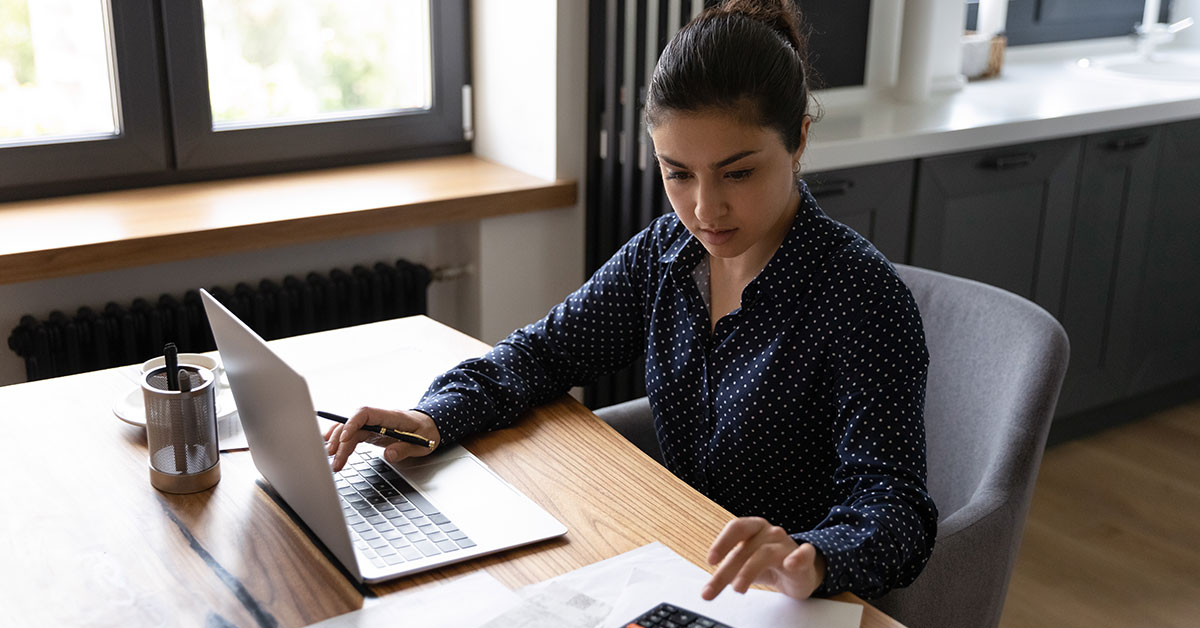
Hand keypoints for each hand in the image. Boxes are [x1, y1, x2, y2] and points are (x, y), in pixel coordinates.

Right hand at [323, 407, 440, 471]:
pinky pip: (353, 435)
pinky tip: (332, 448)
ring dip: (339, 443)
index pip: (365, 413)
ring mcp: (374, 425)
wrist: (431, 426)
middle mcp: (379, 419)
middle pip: (353, 424)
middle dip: (341, 440)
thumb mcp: (422, 443)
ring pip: (350, 430)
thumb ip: (405, 448)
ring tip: (332, 460)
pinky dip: (342, 442)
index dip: (352, 423)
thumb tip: (389, 454)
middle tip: (335, 459)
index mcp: (391, 416)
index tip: (344, 438)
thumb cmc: (427, 431)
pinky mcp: (371, 432)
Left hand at [701, 517, 826, 600]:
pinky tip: (791, 564)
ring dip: (748, 571)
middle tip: (712, 589)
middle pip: (746, 548)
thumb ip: (728, 571)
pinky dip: (798, 557)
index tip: (710, 561)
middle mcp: (770, 532)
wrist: (799, 572)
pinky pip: (804, 553)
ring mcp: (787, 544)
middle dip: (727, 570)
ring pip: (765, 553)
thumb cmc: (767, 564)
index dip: (722, 542)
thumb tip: (709, 587)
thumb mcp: (744, 565)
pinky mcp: (805, 557)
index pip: (736, 527)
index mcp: (754, 528)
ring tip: (737, 588)